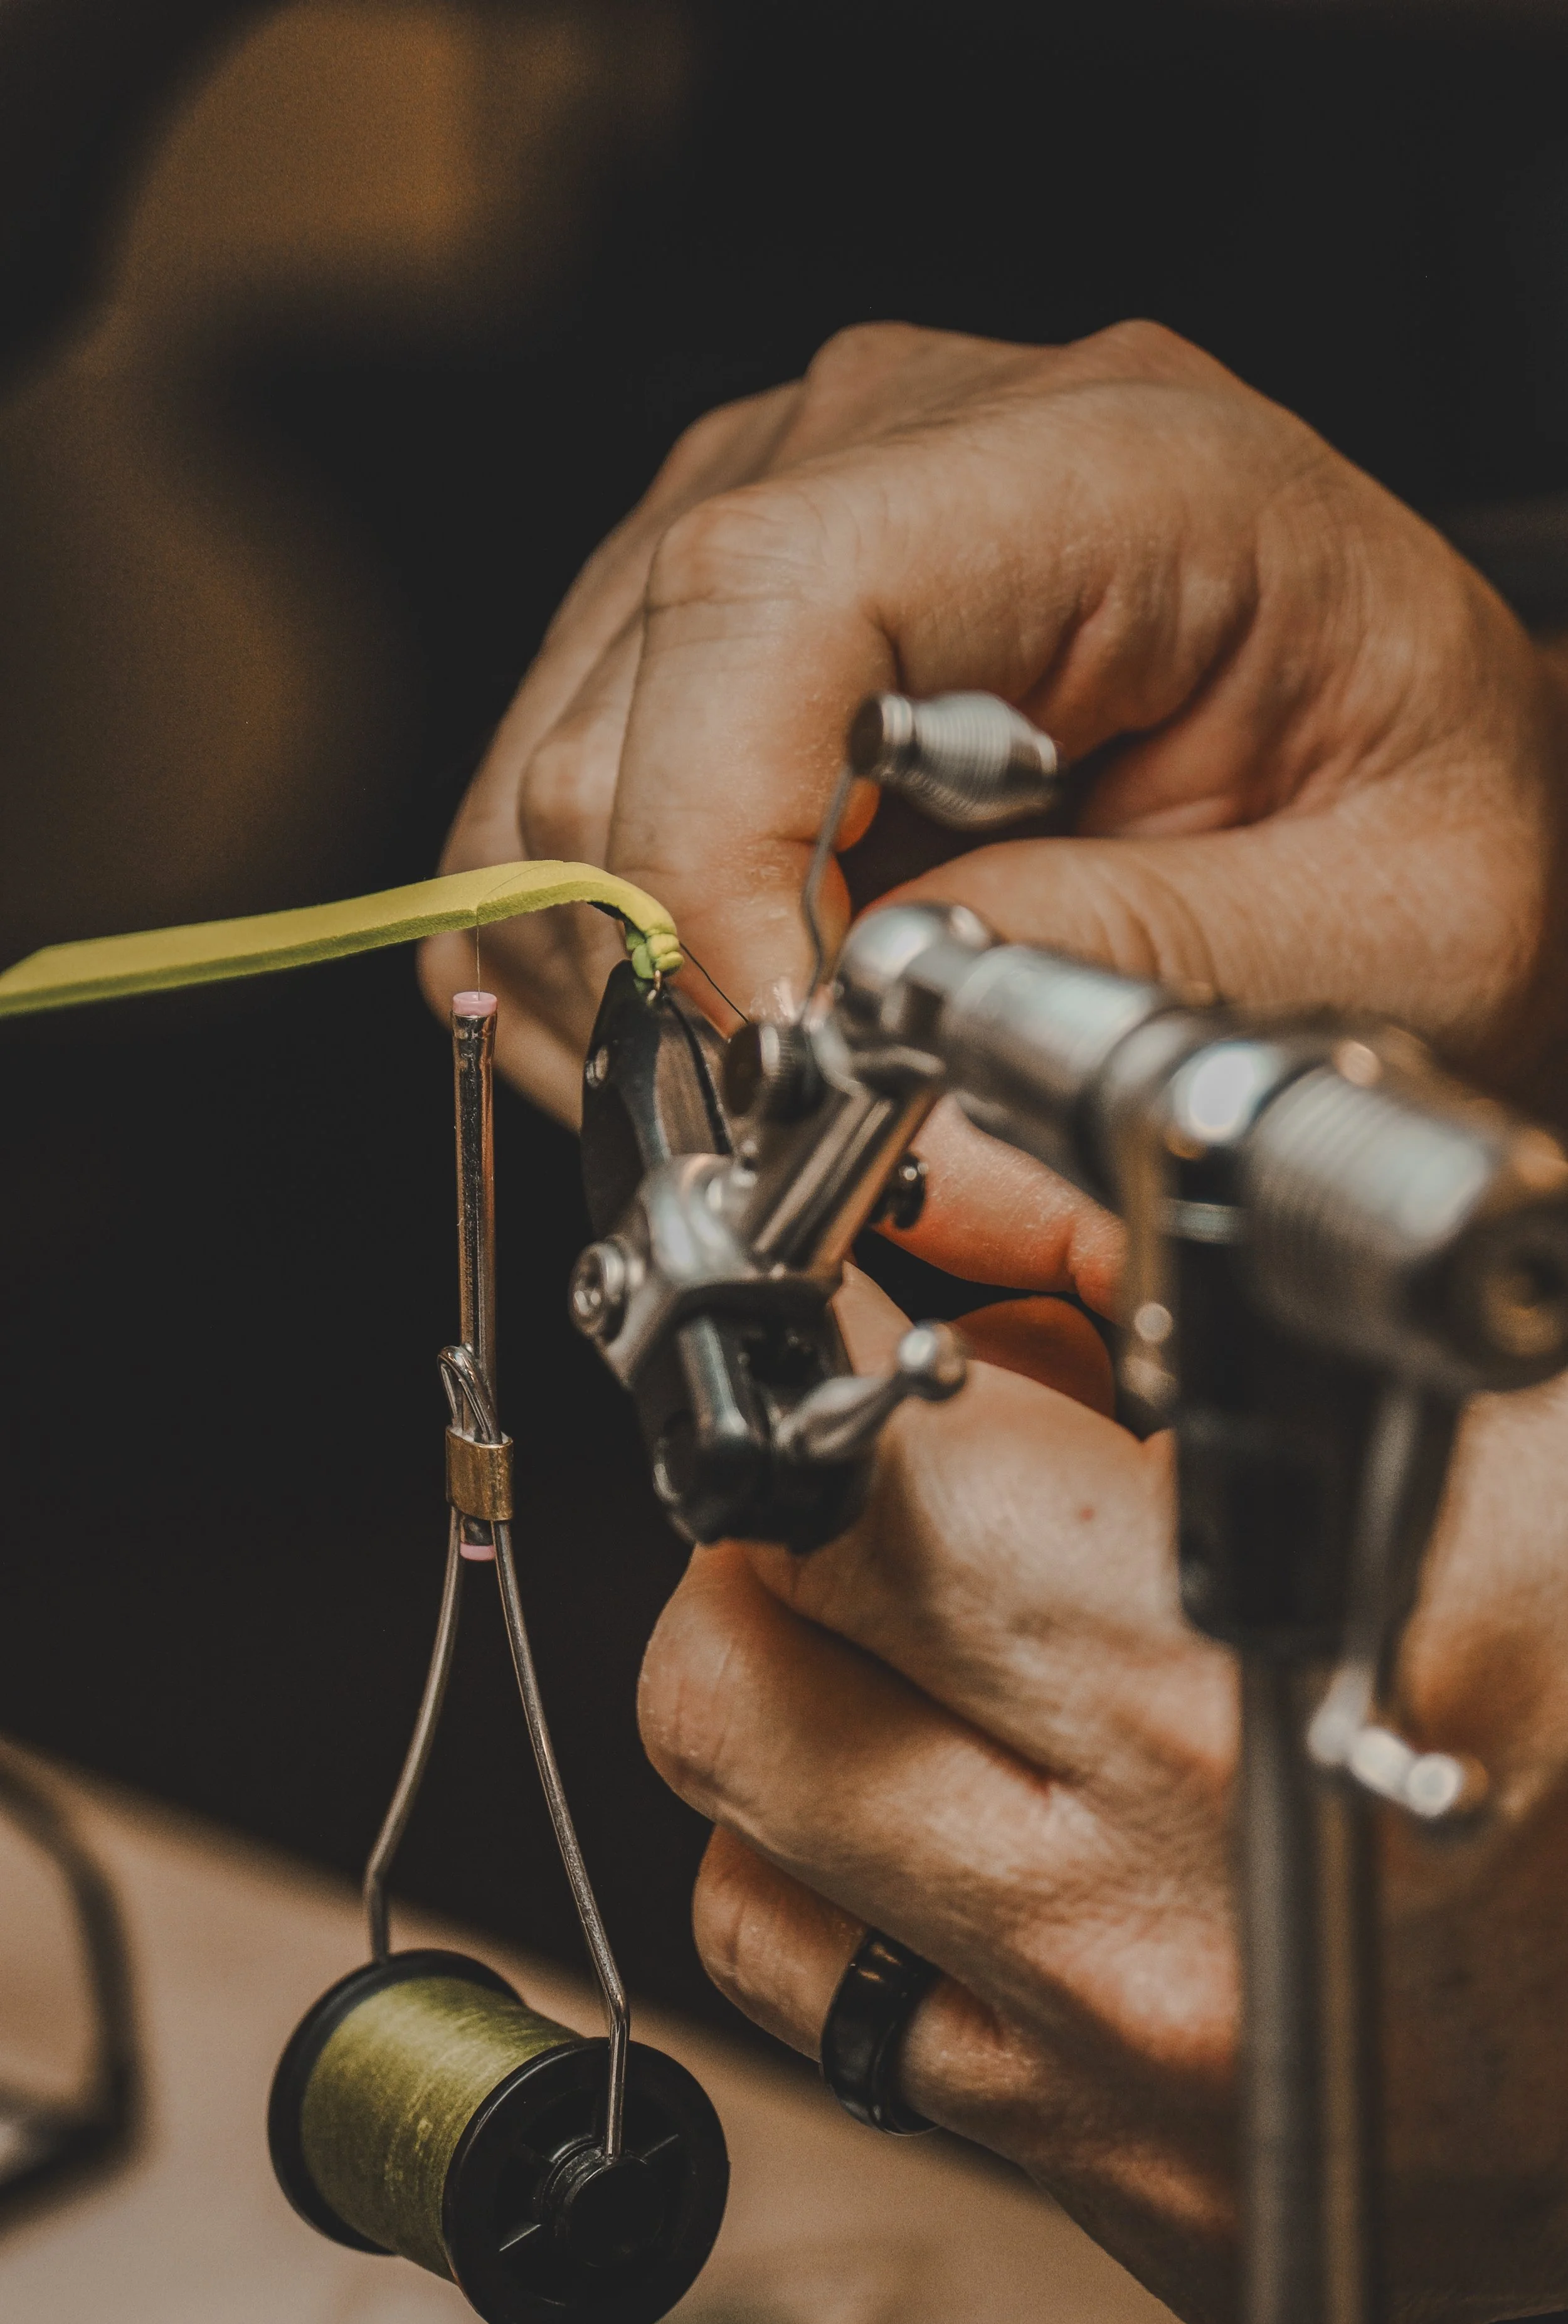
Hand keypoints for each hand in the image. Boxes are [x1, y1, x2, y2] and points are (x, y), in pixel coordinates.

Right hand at [427, 318, 1567, 1302]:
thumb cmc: (1418, 813)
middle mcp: (893, 443)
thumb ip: (1154, 984)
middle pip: (617, 725)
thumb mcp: (1400, 934)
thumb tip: (888, 1063)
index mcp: (1102, 467)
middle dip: (693, 993)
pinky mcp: (699, 630)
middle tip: (829, 1155)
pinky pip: (548, 838)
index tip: (786, 1072)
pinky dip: (626, 991)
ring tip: (818, 1099)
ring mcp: (770, 518)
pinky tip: (767, 1028)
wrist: (1400, 763)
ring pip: (545, 802)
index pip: (767, 603)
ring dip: (651, 1013)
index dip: (716, 866)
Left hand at [637, 1270, 1567, 2323]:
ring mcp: (1136, 2098)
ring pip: (741, 1867)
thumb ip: (1175, 1299)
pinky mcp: (1146, 2211)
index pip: (842, 1485)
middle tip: (881, 1506)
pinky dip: (879, 1912)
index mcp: (1253, 1671)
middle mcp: (1162, 1917)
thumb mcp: (1490, 1408)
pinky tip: (1007, 1841)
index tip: (847, 1349)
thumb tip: (963, 1249)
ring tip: (940, 1674)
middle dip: (772, 1553)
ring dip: (797, 1735)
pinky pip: (858, 2031)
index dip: (818, 1382)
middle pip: (724, 1679)